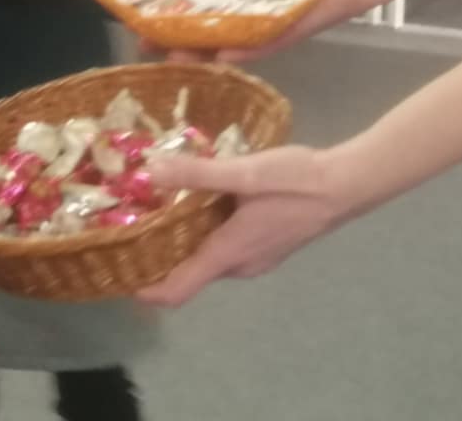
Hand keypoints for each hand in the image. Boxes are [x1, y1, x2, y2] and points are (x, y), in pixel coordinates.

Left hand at [136, 146, 357, 306]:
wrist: (345, 185)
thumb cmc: (295, 182)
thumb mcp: (244, 173)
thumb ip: (197, 174)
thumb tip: (150, 172)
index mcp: (228, 254)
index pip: (178, 289)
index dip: (145, 289)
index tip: (116, 271)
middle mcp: (239, 265)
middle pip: (188, 272)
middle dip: (156, 253)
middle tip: (128, 221)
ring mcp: (256, 257)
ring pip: (207, 256)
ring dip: (181, 238)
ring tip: (156, 203)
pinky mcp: (266, 243)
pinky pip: (224, 245)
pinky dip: (203, 230)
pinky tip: (198, 198)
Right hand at [161, 0, 380, 62]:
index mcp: (238, 1)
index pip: (195, 10)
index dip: (165, 17)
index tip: (138, 21)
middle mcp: (248, 20)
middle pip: (205, 32)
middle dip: (174, 39)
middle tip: (147, 46)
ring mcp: (268, 28)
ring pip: (227, 43)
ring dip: (201, 52)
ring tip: (175, 56)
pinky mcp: (292, 32)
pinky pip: (266, 45)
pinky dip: (247, 50)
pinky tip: (224, 56)